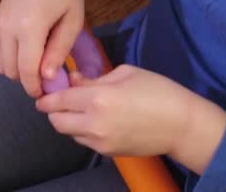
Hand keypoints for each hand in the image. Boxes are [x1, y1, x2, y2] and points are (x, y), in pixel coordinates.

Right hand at [0, 0, 84, 97]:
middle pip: (10, 71)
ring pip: (0, 64)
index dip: (36, 87)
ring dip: (17, 71)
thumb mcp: (73, 21)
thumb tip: (47, 77)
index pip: (26, 71)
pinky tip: (28, 51)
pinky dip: (9, 58)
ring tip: (38, 63)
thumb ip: (59, 51)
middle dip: (27, 80)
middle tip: (47, 76)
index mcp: (29, 26)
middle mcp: (7, 26)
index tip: (48, 92)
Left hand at [35, 64, 190, 155]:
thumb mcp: (125, 74)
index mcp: (98, 98)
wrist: (182, 125)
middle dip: (54, 110)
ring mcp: (99, 141)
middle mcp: (93, 123)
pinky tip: (97, 119)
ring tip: (81, 108)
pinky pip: (84, 141)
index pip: (58, 100)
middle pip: (56, 121)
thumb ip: (94, 78)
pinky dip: (82, 130)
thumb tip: (74, 80)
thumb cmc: (158, 91)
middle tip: (61, 99)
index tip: (43, 92)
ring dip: (68, 120)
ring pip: (68, 132)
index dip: (47, 96)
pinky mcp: (107, 152)